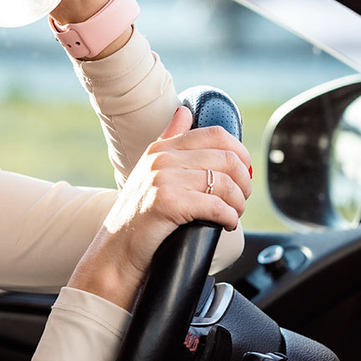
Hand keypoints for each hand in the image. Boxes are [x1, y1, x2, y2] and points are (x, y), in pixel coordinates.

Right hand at [67, 106, 252, 309]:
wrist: (116, 249)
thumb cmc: (138, 215)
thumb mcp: (150, 170)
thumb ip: (169, 140)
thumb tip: (184, 112)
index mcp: (162, 148)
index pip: (216, 135)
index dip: (240, 154)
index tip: (242, 174)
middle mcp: (162, 159)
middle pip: (227, 159)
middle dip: (243, 182)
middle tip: (241, 199)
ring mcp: (163, 179)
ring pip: (225, 184)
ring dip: (238, 203)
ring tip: (233, 215)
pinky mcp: (168, 202)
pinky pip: (216, 206)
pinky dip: (229, 217)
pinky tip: (226, 224)